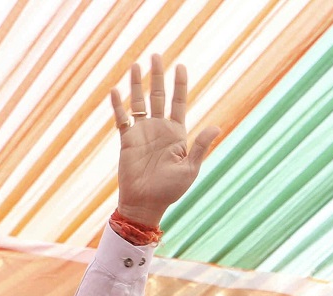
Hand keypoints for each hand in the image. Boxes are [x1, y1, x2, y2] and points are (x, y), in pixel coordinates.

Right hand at [110, 54, 218, 225]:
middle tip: (156, 56)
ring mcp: (142, 133)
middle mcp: (159, 130)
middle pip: (158, 96)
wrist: (145, 204)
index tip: (181, 66)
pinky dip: (118, 105)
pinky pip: (122, 119)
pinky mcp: (127, 141)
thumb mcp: (189, 169)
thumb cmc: (170, 191)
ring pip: (139, 102)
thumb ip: (199, 146)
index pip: (178, 103)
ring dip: (137, 84)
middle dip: (158, 76)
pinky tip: (116, 90)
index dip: (180, 85)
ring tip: (136, 65)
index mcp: (176, 135)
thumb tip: (216, 126)